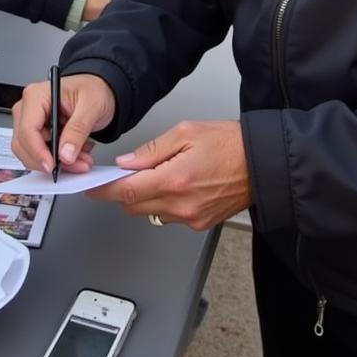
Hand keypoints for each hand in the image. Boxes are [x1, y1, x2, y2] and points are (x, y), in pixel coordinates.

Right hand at [12, 74, 114, 175]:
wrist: (99, 90)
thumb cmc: (93, 90)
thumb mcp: (92, 107)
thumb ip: (77, 130)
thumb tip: (65, 154)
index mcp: (37, 96)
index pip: (27, 130)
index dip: (38, 152)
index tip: (53, 166)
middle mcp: (29, 108)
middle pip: (24, 144)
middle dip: (49, 160)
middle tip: (76, 165)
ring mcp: (31, 120)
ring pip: (31, 153)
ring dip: (56, 162)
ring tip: (80, 158)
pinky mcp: (37, 132)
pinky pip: (40, 153)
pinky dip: (58, 159)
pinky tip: (74, 153)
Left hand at [90, 120, 250, 229]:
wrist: (263, 163)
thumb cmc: (230, 143)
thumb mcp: (186, 132)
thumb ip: (152, 149)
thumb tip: (128, 162)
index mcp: (175, 179)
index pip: (127, 191)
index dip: (105, 191)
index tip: (92, 189)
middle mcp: (182, 204)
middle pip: (135, 206)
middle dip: (126, 191)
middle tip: (130, 173)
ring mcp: (192, 217)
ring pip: (152, 212)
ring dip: (148, 197)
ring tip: (164, 173)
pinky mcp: (201, 223)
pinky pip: (171, 216)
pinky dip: (166, 202)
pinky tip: (180, 184)